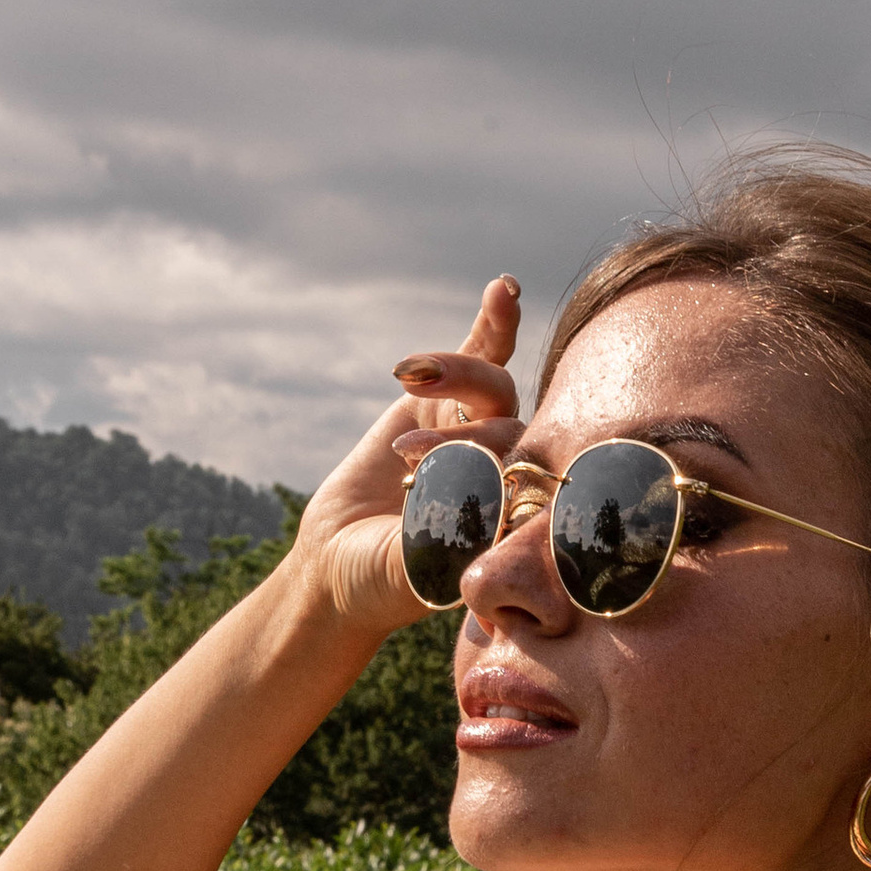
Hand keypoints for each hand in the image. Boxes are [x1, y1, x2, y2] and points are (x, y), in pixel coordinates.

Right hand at [288, 275, 525, 636]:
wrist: (337, 565)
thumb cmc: (377, 581)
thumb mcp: (409, 570)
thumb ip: (440, 540)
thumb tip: (476, 508)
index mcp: (514, 517)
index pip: (532, 478)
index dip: (503, 467)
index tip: (469, 479)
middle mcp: (506, 470)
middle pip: (514, 427)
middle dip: (464, 436)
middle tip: (408, 459)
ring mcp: (476, 430)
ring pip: (493, 388)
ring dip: (458, 377)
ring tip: (413, 383)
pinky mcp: (441, 403)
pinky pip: (479, 356)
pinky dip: (492, 323)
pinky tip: (503, 289)